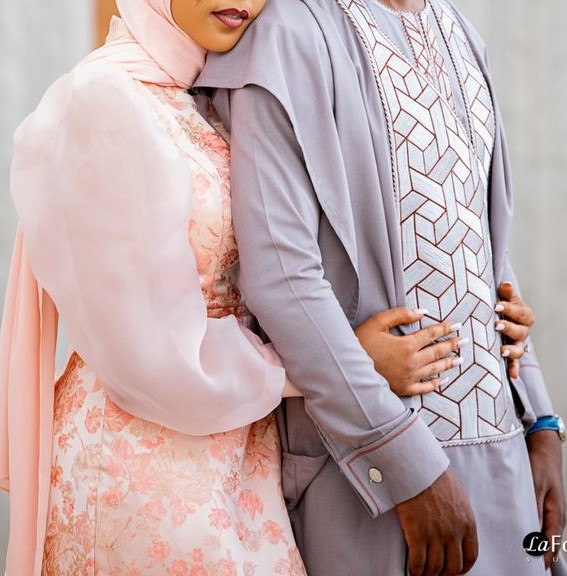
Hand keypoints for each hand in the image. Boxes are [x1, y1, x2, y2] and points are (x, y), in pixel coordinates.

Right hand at [354, 307, 466, 395]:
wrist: (348, 368)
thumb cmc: (361, 342)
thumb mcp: (378, 322)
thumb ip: (400, 315)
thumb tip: (422, 312)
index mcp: (407, 344)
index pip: (432, 334)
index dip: (445, 328)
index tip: (457, 325)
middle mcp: (412, 362)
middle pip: (437, 351)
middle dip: (452, 344)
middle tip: (464, 341)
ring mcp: (409, 377)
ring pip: (434, 369)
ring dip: (448, 362)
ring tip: (459, 358)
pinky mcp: (404, 389)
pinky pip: (424, 387)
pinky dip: (435, 384)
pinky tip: (442, 380)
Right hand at [397, 468, 477, 574]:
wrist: (418, 467)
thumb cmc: (435, 475)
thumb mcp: (458, 494)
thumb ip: (459, 513)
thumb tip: (455, 523)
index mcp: (467, 523)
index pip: (470, 555)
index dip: (462, 568)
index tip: (455, 570)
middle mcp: (453, 532)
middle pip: (453, 566)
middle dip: (445, 574)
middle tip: (437, 573)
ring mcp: (435, 534)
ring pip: (435, 567)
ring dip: (429, 574)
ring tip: (423, 573)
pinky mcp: (417, 534)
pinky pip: (418, 562)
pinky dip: (415, 570)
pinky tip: (412, 570)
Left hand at [495, 282, 534, 379]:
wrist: (502, 318)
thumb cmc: (501, 306)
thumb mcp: (504, 298)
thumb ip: (505, 293)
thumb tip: (506, 284)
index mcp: (523, 315)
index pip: (521, 313)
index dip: (510, 309)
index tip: (497, 306)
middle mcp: (523, 331)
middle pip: (521, 331)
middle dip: (509, 328)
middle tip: (496, 325)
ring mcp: (518, 344)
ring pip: (519, 349)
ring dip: (511, 351)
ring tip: (502, 351)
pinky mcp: (512, 355)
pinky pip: (514, 363)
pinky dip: (514, 369)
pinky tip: (511, 376)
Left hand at [526, 430, 565, 567]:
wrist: (544, 450)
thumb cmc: (540, 465)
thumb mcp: (534, 483)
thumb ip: (532, 504)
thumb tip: (529, 527)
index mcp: (557, 513)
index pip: (550, 541)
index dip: (542, 555)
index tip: (533, 566)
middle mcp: (556, 516)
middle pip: (548, 541)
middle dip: (537, 552)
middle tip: (520, 562)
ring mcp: (551, 512)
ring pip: (543, 533)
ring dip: (533, 543)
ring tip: (518, 553)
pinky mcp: (544, 506)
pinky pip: (540, 524)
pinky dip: (532, 531)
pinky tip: (520, 534)